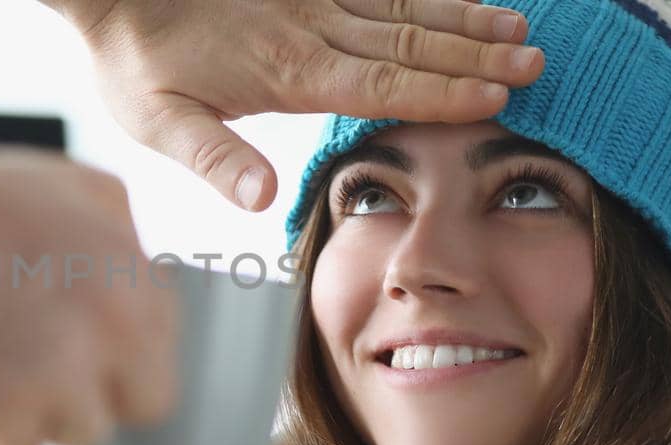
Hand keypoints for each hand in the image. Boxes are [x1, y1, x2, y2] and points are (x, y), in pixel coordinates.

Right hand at [0, 142, 179, 444]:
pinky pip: (20, 444)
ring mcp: (66, 382)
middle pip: (147, 403)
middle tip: (58, 368)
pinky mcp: (11, 417)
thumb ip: (125, 232)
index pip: (166, 347)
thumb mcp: (79, 186)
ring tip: (1, 361)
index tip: (88, 337)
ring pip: (81, 429)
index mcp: (138, 283)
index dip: (126, 347)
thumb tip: (140, 269)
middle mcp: (118, 337)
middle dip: (109, 389)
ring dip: (48, 408)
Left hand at [44, 0, 545, 210]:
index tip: (498, 97)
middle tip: (534, 63)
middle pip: (409, 41)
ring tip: (518, 26)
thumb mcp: (159, 122)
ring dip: (463, 16)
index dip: (442, 91)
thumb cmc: (135, 61)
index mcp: (287, 70)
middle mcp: (311, 26)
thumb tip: (264, 199)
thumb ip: (214, 160)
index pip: (382, 82)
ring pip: (403, 5)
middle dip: (475, 54)